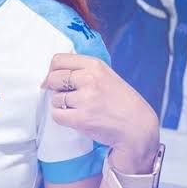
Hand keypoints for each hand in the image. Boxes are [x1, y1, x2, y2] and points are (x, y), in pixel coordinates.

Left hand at [41, 53, 159, 172]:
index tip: (55, 78)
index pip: (58, 60)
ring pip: (55, 98)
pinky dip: (63, 118)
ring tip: (80, 108)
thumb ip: (82, 70)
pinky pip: (57, 115)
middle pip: (53, 78)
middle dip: (56, 88)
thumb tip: (49, 75)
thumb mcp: (106, 75)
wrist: (137, 127)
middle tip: (68, 95)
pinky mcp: (82, 118)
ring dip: (62, 105)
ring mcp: (85, 99)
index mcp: (95, 65)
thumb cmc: (120, 101)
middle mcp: (90, 79)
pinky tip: (77, 118)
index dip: (52, 70)